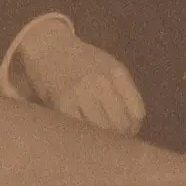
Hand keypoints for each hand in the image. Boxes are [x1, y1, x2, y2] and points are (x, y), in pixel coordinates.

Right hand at [14, 19, 145, 135]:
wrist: (48, 46)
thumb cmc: (81, 59)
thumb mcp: (108, 65)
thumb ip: (121, 90)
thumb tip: (132, 125)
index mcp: (117, 72)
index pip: (137, 112)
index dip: (134, 128)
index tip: (127, 132)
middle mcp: (102, 81)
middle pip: (121, 124)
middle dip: (119, 136)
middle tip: (111, 139)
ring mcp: (81, 92)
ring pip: (102, 129)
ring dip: (102, 139)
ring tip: (97, 139)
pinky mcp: (62, 102)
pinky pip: (81, 127)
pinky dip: (83, 135)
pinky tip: (81, 134)